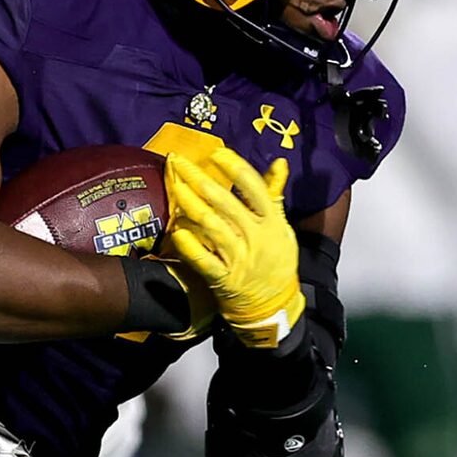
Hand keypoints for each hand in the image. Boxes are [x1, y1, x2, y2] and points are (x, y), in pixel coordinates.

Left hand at [165, 149, 304, 349]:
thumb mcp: (282, 227)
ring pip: (211, 227)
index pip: (253, 188)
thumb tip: (279, 162)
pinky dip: (190, 246)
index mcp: (271, 221)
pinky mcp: (223, 278)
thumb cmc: (275, 260)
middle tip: (178, 162)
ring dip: (190, 205)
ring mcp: (238, 258)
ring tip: (174, 187)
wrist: (274, 303)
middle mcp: (255, 237)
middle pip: (224, 202)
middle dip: (199, 179)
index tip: (215, 153)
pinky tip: (177, 231)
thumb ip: (274, 194)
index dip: (234, 168)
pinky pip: (203, 260)